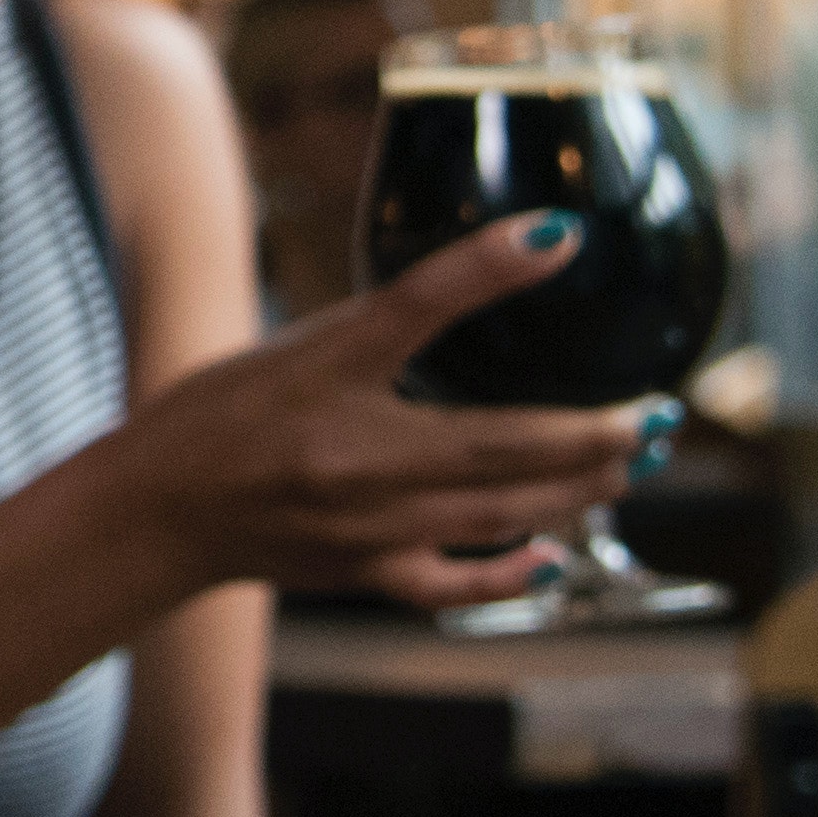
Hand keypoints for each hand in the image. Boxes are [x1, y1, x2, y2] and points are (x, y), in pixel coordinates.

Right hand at [79, 218, 647, 615]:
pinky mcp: (364, 572)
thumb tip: (492, 275)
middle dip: (596, 431)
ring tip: (633, 463)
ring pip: (501, 511)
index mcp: (328, 376)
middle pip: (501, 442)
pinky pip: (454, 582)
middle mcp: (353, 455)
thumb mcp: (299, 345)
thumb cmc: (219, 416)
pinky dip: (511, 570)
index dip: (492, 266)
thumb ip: (390, 321)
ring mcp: (364, 525)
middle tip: (661, 414)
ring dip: (579, 488)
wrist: (156, 510)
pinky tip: (553, 552)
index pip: (422, 306)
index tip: (563, 235)